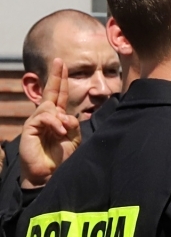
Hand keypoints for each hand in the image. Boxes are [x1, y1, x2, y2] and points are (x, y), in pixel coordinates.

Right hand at [18, 60, 81, 188]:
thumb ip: (73, 125)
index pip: (59, 95)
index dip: (61, 80)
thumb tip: (68, 115)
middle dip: (55, 77)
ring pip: (49, 107)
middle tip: (59, 62)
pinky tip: (60, 132)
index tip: (63, 65)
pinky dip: (54, 123)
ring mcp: (36, 122)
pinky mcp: (30, 128)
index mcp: (57, 117)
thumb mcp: (74, 139)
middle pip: (50, 93)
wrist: (49, 174)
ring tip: (64, 132)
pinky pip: (43, 117)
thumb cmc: (60, 158)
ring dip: (60, 118)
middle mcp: (46, 117)